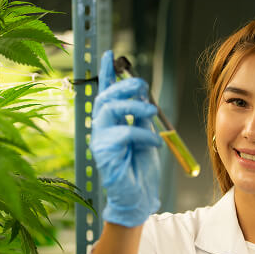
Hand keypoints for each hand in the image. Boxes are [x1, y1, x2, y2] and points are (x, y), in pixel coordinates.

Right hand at [91, 50, 161, 227]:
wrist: (139, 198)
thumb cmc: (141, 170)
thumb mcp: (146, 136)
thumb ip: (141, 118)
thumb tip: (144, 98)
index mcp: (112, 123)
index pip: (107, 94)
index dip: (107, 74)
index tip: (110, 55)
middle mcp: (102, 129)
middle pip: (106, 97)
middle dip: (125, 85)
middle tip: (143, 86)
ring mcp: (100, 140)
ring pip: (109, 109)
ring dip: (133, 105)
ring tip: (151, 111)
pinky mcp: (103, 153)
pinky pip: (122, 132)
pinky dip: (142, 133)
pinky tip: (154, 142)